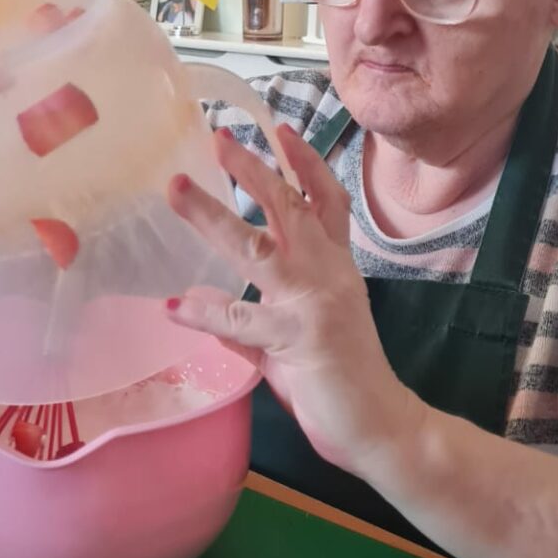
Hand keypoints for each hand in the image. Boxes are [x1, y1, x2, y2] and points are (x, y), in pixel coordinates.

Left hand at [167, 125, 412, 475]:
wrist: (382, 429)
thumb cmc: (341, 385)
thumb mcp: (288, 345)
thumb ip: (247, 322)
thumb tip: (202, 301)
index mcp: (335, 270)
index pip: (325, 201)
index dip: (305, 163)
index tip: (281, 127)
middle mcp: (330, 275)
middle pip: (291, 207)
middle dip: (255, 169)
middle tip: (218, 136)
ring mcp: (316, 303)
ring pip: (260, 248)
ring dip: (215, 216)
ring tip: (178, 189)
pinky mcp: (302, 338)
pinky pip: (245, 320)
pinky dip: (208, 313)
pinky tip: (174, 307)